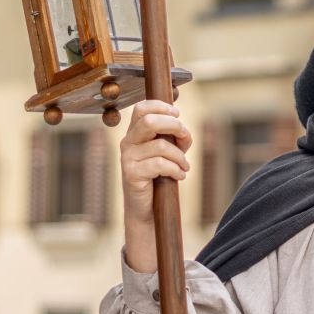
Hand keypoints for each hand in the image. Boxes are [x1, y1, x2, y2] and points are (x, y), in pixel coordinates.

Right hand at [119, 100, 191, 274]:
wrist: (144, 207)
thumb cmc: (157, 176)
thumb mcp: (167, 152)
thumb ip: (175, 138)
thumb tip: (184, 132)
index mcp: (135, 133)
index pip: (141, 108)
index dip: (161, 106)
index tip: (177, 114)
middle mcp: (128, 142)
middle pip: (149, 121)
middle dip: (174, 126)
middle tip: (185, 138)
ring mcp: (128, 158)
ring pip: (160, 145)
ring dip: (180, 156)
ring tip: (185, 166)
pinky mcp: (132, 174)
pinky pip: (159, 165)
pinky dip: (175, 169)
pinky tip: (180, 175)